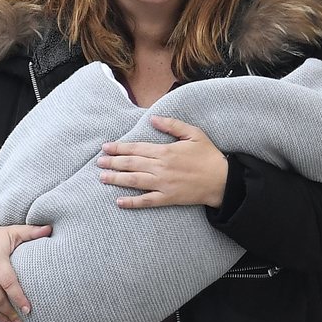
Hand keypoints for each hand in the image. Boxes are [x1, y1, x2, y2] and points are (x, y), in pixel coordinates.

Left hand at [97, 116, 228, 208]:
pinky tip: (119, 202)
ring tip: (102, 178)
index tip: (105, 148)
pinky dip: (132, 202)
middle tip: (98, 162)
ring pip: (134, 181)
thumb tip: (153, 119)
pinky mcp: (168, 198)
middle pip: (131, 164)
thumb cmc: (208, 156)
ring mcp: (163, 184)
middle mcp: (160, 167)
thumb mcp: (193, 134)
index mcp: (165, 151)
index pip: (136, 148)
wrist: (222, 181)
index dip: (119, 148)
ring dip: (116, 179)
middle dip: (112, 163)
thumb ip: (172, 125)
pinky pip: (146, 201)